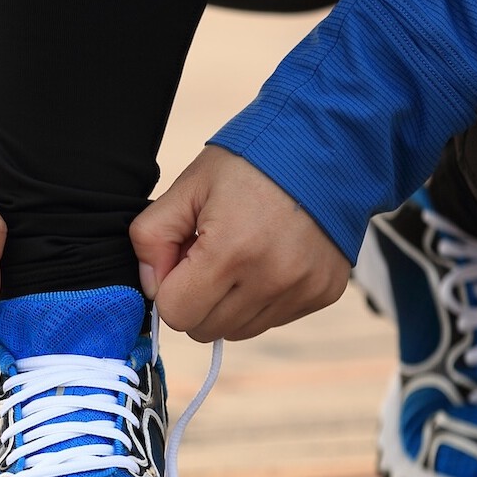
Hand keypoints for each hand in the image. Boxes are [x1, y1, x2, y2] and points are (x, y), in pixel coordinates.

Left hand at [130, 145, 348, 341]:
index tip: (183, 258)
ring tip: (241, 255)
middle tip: (210, 255)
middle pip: (205, 329)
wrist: (325, 145)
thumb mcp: (189, 186)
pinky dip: (261, 298)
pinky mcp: (322, 293)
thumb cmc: (251, 161)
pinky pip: (272, 318)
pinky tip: (269, 258)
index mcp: (231, 250)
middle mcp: (271, 279)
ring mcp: (302, 290)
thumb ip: (152, 236)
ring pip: (239, 330)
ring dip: (228, 303)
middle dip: (196, 299)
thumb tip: (152, 286)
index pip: (177, 313)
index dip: (169, 288)